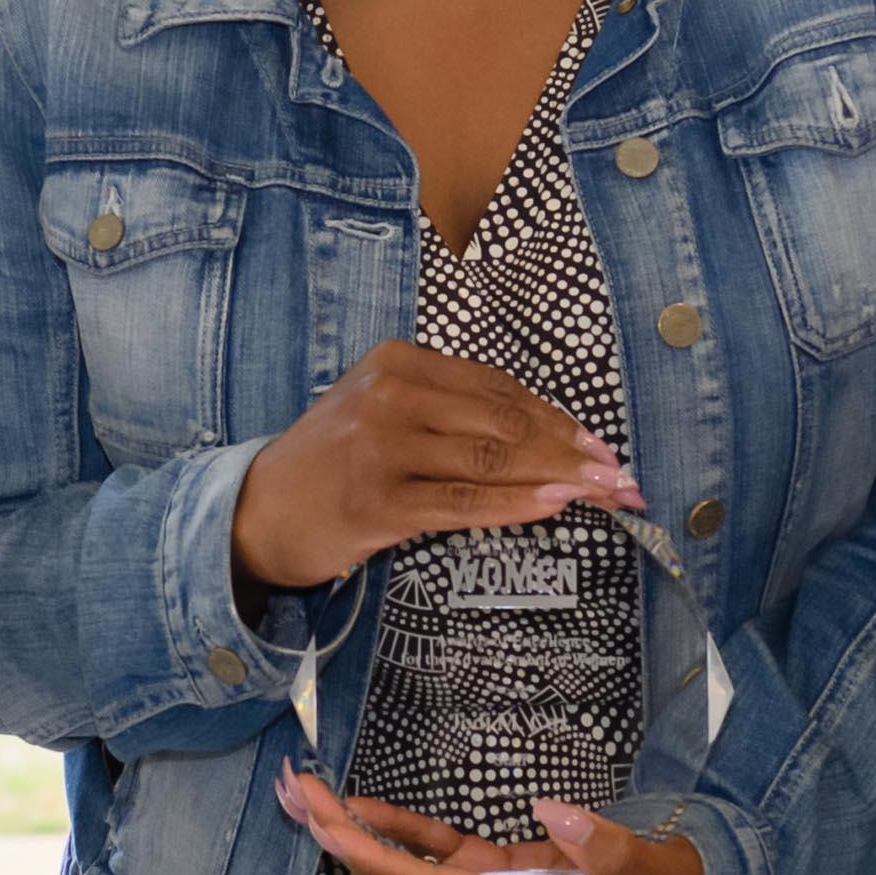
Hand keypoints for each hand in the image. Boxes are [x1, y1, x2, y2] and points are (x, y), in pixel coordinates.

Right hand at [231, 342, 640, 596]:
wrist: (255, 512)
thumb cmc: (331, 465)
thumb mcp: (381, 412)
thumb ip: (448, 412)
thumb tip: (546, 437)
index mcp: (397, 362)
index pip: (498, 387)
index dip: (558, 417)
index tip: (602, 445)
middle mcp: (389, 395)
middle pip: (504, 421)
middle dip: (572, 451)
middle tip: (620, 476)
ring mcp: (381, 448)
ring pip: (492, 460)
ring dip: (558, 479)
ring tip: (604, 494)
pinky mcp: (378, 502)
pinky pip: (465, 503)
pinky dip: (517, 503)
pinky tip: (554, 506)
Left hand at [278, 765, 699, 874]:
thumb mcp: (646, 872)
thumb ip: (603, 847)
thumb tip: (554, 814)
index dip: (367, 854)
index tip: (324, 820)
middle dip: (336, 838)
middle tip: (290, 790)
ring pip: (399, 868)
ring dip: (351, 833)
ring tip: (303, 794)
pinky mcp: (491, 872)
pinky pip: (430, 854)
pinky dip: (393, 829)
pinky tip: (357, 804)